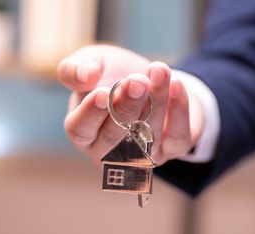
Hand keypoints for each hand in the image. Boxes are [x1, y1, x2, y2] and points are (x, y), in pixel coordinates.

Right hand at [57, 45, 203, 165]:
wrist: (152, 78)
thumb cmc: (114, 74)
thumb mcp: (92, 63)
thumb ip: (75, 68)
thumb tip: (85, 75)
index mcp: (85, 132)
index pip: (81, 130)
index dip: (90, 113)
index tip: (102, 93)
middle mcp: (111, 150)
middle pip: (115, 137)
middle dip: (127, 107)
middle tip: (137, 82)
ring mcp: (143, 154)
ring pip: (149, 135)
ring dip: (156, 102)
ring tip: (160, 71)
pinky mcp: (173, 148)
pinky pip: (178, 137)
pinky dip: (179, 110)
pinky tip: (177, 85)